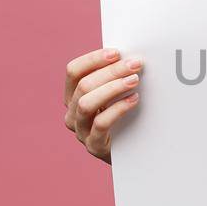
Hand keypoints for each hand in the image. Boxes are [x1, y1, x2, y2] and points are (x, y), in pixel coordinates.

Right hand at [63, 47, 143, 163]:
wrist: (131, 152)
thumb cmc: (124, 118)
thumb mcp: (114, 96)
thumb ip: (114, 77)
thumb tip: (129, 55)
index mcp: (72, 97)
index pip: (73, 72)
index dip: (93, 59)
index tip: (116, 53)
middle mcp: (72, 113)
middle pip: (83, 85)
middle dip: (111, 71)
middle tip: (135, 64)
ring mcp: (80, 131)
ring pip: (86, 103)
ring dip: (112, 88)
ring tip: (134, 80)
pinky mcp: (94, 146)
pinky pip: (101, 124)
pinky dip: (118, 108)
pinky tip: (134, 100)